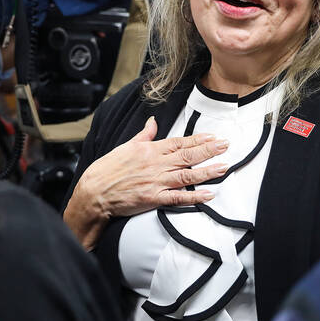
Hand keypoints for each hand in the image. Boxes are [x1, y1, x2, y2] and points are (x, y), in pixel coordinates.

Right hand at [64, 117, 228, 249]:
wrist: (94, 192)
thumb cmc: (107, 169)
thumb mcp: (126, 146)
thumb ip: (144, 135)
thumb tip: (153, 121)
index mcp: (150, 150)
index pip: (179, 142)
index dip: (198, 140)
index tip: (213, 137)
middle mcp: (156, 164)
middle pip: (187, 156)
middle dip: (209, 151)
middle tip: (225, 146)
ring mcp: (156, 182)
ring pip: (187, 175)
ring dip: (207, 171)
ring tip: (223, 167)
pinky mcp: (154, 199)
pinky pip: (178, 198)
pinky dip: (194, 197)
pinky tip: (208, 194)